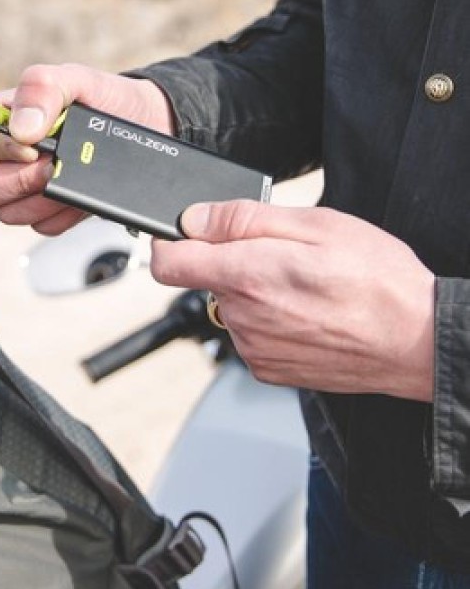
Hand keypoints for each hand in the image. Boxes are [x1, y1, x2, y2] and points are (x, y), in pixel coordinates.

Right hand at [0, 63, 173, 234]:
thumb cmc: (104, 98)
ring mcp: (24, 188)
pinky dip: (62, 213)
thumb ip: (42, 89)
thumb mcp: (76, 78)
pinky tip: (77, 192)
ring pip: (5, 214)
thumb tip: (20, 129)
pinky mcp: (49, 212)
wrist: (148, 124)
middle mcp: (4, 157)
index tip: (32, 145)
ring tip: (67, 172)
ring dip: (40, 198)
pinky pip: (40, 227)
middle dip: (15, 181)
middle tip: (50, 163)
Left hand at [151, 200, 434, 400]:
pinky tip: (306, 314)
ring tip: (304, 287)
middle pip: (205, 280)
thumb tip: (194, 218)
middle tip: (283, 256)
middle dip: (232, 261)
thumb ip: (242, 219)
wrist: (419, 340)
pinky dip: (268, 321)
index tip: (186, 234)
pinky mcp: (268, 370)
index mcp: (246, 275)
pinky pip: (250, 334)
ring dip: (253, 292)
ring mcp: (254, 348)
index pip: (168, 263)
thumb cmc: (376, 279)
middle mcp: (242, 317)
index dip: (171, 243)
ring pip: (230, 306)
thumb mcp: (313, 224)